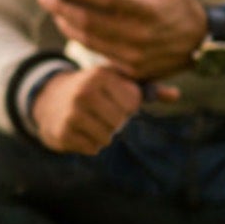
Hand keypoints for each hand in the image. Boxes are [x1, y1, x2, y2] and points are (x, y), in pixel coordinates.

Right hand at [32, 64, 177, 154]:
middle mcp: (83, 92)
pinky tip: (80, 131)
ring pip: (107, 137)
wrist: (47, 100)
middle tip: (101, 113)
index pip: (132, 103)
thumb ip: (146, 88)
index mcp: (99, 75)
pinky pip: (93, 148)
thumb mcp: (115, 81)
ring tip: (91, 122)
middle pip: (120, 121)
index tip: (112, 99)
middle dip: (115, 121)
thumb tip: (176, 96)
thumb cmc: (92, 89)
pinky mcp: (63, 133)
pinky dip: (91, 144)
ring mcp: (72, 114)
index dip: (127, 105)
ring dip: (104, 134)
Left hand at [39, 0, 206, 81]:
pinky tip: (68, 24)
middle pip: (90, 21)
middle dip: (62, 7)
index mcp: (150, 11)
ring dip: (66, 23)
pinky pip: (96, 53)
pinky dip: (78, 38)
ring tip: (54, 9)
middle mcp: (140, 36)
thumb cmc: (180, 4)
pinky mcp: (130, 70)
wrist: (200, 45)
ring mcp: (133, 56)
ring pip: (88, 40)